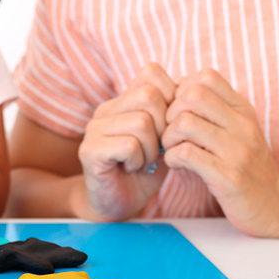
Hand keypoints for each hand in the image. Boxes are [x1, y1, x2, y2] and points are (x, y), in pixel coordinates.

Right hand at [77, 63, 175, 219]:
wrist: (116, 205)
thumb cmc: (142, 172)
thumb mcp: (163, 139)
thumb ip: (170, 113)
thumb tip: (188, 84)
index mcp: (122, 102)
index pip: (151, 73)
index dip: (170, 97)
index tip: (169, 126)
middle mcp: (105, 111)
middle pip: (148, 95)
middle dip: (164, 125)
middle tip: (158, 148)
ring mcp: (94, 130)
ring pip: (141, 122)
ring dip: (151, 148)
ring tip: (144, 161)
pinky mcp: (89, 151)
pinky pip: (128, 145)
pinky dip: (138, 160)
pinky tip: (132, 168)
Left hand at [162, 68, 278, 236]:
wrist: (275, 204)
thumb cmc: (245, 165)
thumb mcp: (236, 129)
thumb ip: (213, 108)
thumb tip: (180, 84)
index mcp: (242, 110)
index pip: (205, 77)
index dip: (181, 92)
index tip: (177, 113)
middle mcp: (242, 125)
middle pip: (192, 96)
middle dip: (169, 114)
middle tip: (170, 133)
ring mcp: (237, 151)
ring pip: (185, 124)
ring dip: (168, 138)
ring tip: (172, 149)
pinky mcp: (229, 177)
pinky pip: (187, 154)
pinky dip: (172, 158)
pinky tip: (176, 164)